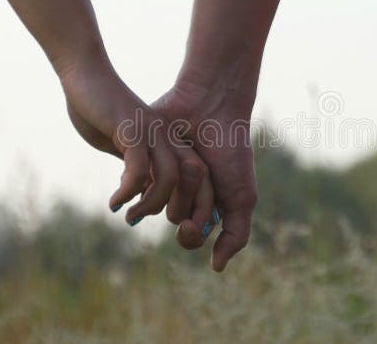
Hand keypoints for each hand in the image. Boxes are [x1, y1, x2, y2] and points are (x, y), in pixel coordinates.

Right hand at [57, 47, 213, 228]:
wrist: (84, 75)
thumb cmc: (98, 110)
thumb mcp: (122, 145)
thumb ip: (135, 165)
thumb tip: (138, 191)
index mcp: (170, 141)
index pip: (199, 178)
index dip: (195, 204)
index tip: (175, 225)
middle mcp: (168, 137)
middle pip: (195, 180)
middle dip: (183, 210)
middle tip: (147, 221)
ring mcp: (153, 132)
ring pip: (170, 179)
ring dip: (150, 204)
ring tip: (130, 217)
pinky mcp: (133, 129)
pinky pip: (139, 170)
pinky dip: (128, 192)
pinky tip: (115, 202)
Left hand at [152, 78, 257, 271]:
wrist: (211, 109)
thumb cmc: (231, 152)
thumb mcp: (242, 197)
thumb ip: (235, 236)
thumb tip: (215, 268)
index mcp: (206, 202)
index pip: (192, 235)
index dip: (191, 233)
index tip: (191, 224)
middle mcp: (183, 193)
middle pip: (174, 220)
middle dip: (185, 204)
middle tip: (198, 180)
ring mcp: (161, 176)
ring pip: (154, 204)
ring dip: (172, 187)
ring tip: (186, 161)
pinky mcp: (141, 159)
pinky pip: (134, 183)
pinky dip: (146, 178)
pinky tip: (156, 164)